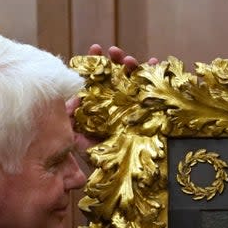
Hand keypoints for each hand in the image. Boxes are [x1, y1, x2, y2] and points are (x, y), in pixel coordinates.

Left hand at [68, 45, 161, 159]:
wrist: (128, 177)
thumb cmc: (105, 161)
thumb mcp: (84, 144)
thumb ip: (75, 127)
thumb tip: (71, 103)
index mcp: (103, 106)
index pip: (98, 80)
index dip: (96, 63)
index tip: (95, 49)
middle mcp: (120, 103)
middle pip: (117, 75)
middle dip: (115, 61)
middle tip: (114, 53)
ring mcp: (137, 106)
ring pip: (135, 80)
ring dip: (132, 66)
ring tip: (129, 60)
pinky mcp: (152, 112)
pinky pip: (155, 91)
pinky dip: (156, 75)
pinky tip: (156, 63)